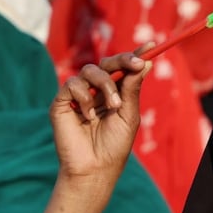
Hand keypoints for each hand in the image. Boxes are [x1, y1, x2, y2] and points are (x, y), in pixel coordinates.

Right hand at [49, 43, 153, 179]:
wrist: (96, 167)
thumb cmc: (115, 145)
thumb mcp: (128, 114)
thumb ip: (132, 88)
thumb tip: (145, 62)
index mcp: (115, 93)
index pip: (123, 68)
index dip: (135, 55)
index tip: (151, 44)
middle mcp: (96, 91)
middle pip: (106, 63)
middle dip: (122, 60)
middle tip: (136, 63)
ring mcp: (78, 95)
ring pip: (90, 70)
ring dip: (105, 84)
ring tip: (112, 105)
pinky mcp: (62, 102)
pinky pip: (72, 84)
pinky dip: (84, 97)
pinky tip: (88, 117)